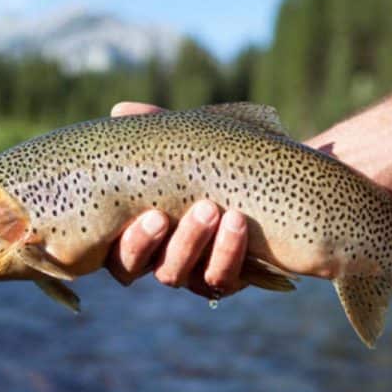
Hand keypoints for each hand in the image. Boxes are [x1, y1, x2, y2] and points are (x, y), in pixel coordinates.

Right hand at [105, 102, 248, 298]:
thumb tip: (120, 111)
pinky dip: (227, 251)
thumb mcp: (193, 141)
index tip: (147, 212)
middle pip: (131, 268)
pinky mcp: (227, 279)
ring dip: (189, 243)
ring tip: (211, 209)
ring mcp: (191, 271)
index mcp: (138, 227)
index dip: (121, 240)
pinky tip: (238, 221)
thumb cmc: (225, 159)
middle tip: (162, 216)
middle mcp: (157, 254)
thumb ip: (157, 129)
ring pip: (174, 274)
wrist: (281, 180)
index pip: (111, 248)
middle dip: (145, 243)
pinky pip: (220, 280)